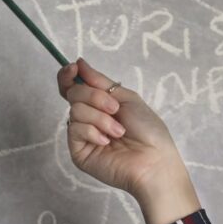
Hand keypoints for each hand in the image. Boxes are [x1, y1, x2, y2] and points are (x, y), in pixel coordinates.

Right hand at [56, 57, 197, 223]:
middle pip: (73, 94)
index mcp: (99, 104)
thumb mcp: (126, 97)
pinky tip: (107, 142)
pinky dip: (93, 131)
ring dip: (100, 117)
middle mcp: (88, 118)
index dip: (68, 75)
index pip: (74, 87)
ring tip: (118, 131)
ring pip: (75, 111)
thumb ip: (100, 82)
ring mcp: (82, 135)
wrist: (154, 159)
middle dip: (94, 97)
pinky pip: (75, 129)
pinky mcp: (78, 151)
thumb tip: (80, 63)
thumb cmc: (148, 130)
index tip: (74, 68)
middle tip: (115, 109)